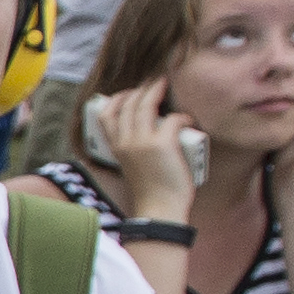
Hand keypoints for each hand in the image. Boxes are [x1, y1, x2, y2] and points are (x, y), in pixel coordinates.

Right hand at [80, 82, 200, 219]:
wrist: (159, 211)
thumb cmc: (150, 192)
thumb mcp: (133, 166)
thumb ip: (134, 147)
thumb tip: (150, 128)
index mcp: (116, 148)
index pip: (106, 114)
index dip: (117, 98)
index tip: (129, 93)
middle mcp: (126, 141)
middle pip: (127, 103)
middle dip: (141, 88)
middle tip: (154, 83)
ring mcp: (143, 141)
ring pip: (146, 104)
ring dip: (156, 90)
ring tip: (164, 85)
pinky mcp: (163, 144)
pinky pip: (173, 119)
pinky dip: (182, 117)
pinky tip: (187, 121)